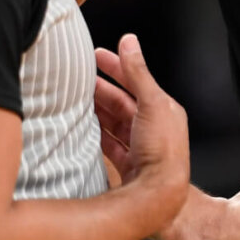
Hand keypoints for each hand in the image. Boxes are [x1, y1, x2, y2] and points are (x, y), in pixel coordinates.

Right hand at [93, 35, 188, 212]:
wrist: (161, 198)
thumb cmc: (163, 151)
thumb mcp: (152, 103)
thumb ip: (137, 72)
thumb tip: (129, 41)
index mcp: (164, 109)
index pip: (136, 81)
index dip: (116, 66)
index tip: (96, 55)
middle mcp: (153, 127)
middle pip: (122, 102)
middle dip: (101, 89)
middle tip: (77, 78)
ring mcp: (140, 148)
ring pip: (114, 123)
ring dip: (97, 110)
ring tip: (75, 99)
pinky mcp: (128, 166)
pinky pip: (109, 144)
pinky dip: (97, 134)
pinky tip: (83, 128)